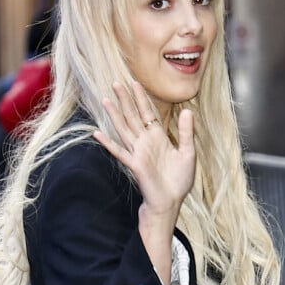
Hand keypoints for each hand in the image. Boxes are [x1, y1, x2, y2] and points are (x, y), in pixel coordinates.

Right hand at [92, 81, 195, 220]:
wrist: (171, 202)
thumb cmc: (179, 179)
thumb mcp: (188, 152)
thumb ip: (185, 132)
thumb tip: (188, 110)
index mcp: (158, 137)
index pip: (147, 112)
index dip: (141, 98)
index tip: (134, 83)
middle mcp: (145, 141)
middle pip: (132, 116)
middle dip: (125, 100)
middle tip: (116, 83)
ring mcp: (138, 152)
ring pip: (123, 128)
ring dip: (114, 114)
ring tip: (105, 100)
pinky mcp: (134, 164)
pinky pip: (119, 151)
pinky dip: (108, 142)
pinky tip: (97, 133)